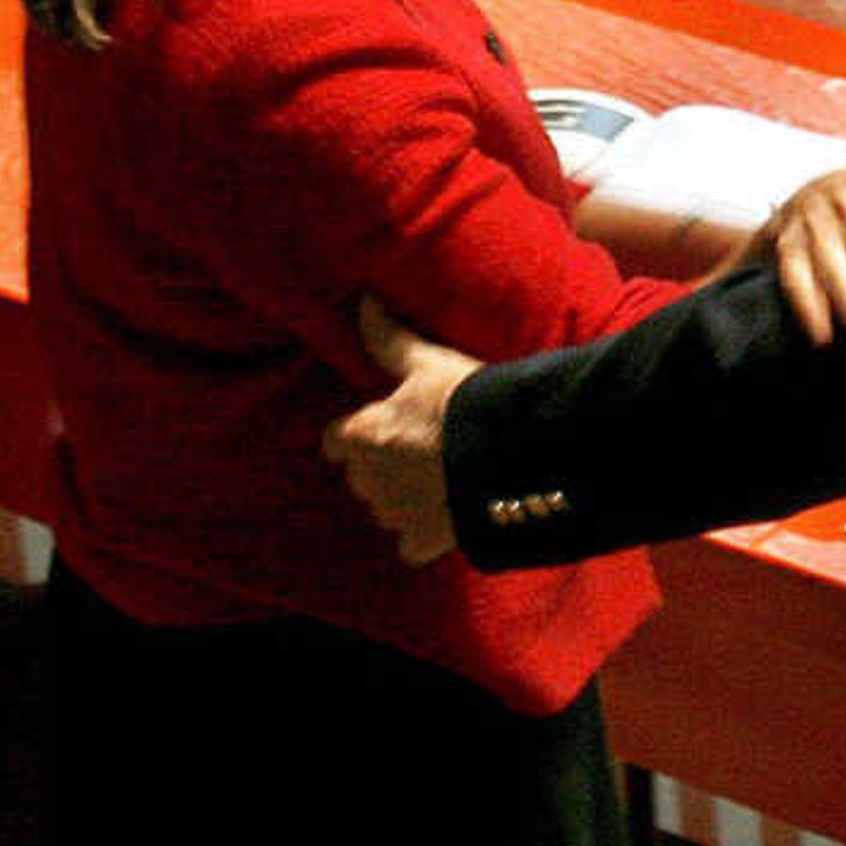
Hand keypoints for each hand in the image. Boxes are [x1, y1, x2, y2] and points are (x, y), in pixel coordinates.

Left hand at [321, 296, 476, 566]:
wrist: (510, 454)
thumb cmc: (466, 400)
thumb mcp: (430, 362)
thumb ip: (390, 339)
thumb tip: (363, 301)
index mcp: (363, 436)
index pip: (336, 441)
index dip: (358, 434)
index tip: (385, 427)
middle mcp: (368, 480)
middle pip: (362, 476)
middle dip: (384, 467)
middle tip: (424, 449)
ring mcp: (394, 515)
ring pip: (386, 509)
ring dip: (404, 498)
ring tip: (443, 479)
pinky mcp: (422, 542)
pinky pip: (411, 543)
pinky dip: (424, 534)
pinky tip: (449, 515)